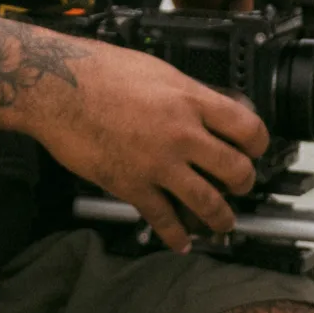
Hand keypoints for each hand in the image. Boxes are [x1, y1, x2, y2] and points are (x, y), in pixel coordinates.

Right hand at [30, 43, 270, 252]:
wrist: (55, 86)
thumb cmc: (97, 71)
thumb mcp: (156, 71)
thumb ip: (185, 93)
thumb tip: (204, 108)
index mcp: (190, 100)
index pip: (247, 128)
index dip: (258, 145)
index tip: (254, 150)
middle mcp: (182, 133)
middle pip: (236, 170)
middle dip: (244, 184)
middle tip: (240, 186)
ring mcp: (158, 163)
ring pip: (209, 203)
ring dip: (221, 219)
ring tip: (223, 223)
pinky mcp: (132, 186)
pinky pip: (164, 220)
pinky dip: (176, 237)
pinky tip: (180, 242)